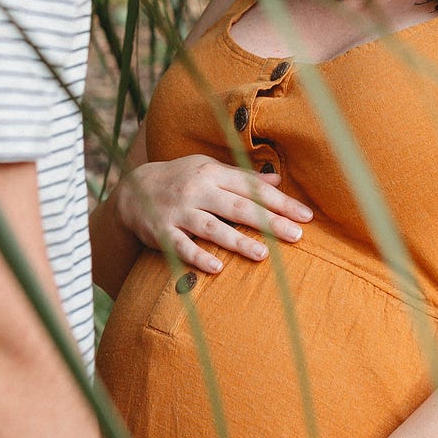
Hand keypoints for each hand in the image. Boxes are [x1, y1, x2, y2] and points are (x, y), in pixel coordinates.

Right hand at [115, 155, 311, 275]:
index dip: (280, 202)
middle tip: (296, 235)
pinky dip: (199, 257)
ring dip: (238, 241)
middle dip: (269, 221)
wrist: (132, 189)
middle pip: (238, 207)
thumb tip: (277, 181)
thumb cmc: (180, 179)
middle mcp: (197, 190)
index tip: (305, 216)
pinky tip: (218, 268)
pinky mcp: (161, 232)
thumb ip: (241, 177)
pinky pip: (181, 246)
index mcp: (212, 173)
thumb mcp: (208, 169)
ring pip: (212, 227)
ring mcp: (178, 211)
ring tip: (263, 254)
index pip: (252, 188)